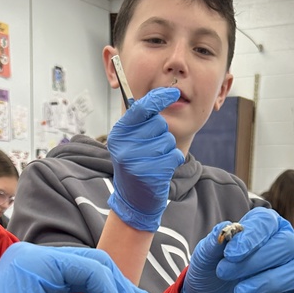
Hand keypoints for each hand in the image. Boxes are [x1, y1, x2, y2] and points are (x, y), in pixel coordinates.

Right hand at [107, 87, 185, 230]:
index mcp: (119, 133)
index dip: (160, 98)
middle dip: (162, 134)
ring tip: (155, 161)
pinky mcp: (149, 174)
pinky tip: (162, 170)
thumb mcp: (131, 141)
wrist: (133, 200)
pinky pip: (174, 156)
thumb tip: (163, 95)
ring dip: (168, 150)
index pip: (141, 108)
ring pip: (168, 140)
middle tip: (151, 149)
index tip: (174, 92)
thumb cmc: (136, 164)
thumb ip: (141, 121)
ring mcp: (135, 161)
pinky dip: (173, 161)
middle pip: (159, 124)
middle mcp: (124, 145)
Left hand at [180, 207, 293, 292]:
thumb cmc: (212, 277)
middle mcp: (284, 246)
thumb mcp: (204, 260)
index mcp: (264, 228)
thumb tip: (225, 230)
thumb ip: (213, 244)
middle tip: (226, 274)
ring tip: (240, 292)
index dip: (252, 236)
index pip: (267, 222)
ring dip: (270, 281)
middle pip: (286, 244)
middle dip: (255, 261)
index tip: (231, 254)